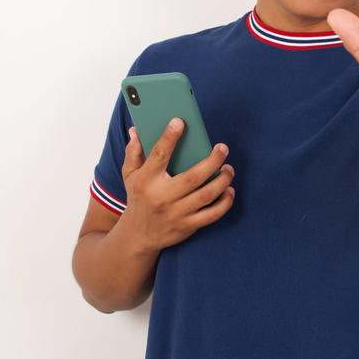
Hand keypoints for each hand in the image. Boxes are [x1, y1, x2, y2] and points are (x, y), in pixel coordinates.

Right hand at [120, 120, 234, 252]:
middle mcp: (161, 198)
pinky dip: (225, 202)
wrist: (138, 236)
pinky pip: (212, 215)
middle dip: (213, 160)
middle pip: (194, 177)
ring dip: (223, 180)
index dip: (169, 137)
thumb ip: (133, 153)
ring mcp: (176, 214)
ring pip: (207, 195)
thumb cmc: (138, 198)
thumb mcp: (129, 175)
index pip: (159, 155)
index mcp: (146, 181)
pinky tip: (229, 190)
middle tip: (222, 148)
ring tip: (229, 169)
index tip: (180, 122)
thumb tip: (136, 131)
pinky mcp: (187, 226)